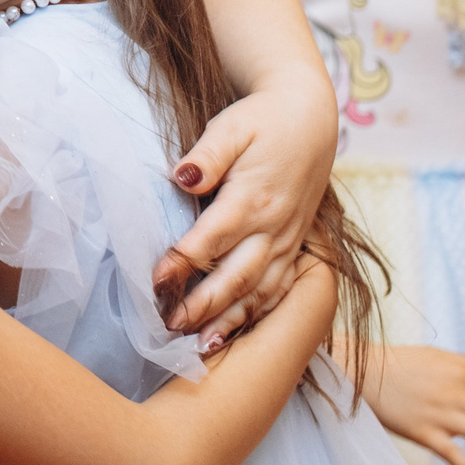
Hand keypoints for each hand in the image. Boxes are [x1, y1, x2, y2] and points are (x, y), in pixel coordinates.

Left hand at [153, 80, 337, 342]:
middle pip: (236, 276)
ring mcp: (287, 239)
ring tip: (202, 346)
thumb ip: (208, 155)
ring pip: (261, 291)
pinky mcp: (295, 245)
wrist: (310, 118)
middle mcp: (273, 226)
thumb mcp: (231, 126)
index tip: (154, 284)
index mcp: (253, 198)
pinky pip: (280, 288)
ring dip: (232, 320)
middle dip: (203, 306)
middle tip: (170, 329)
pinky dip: (259, 314)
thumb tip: (182, 177)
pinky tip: (237, 333)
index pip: (209, 240)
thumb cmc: (262, 121)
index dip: (180, 264)